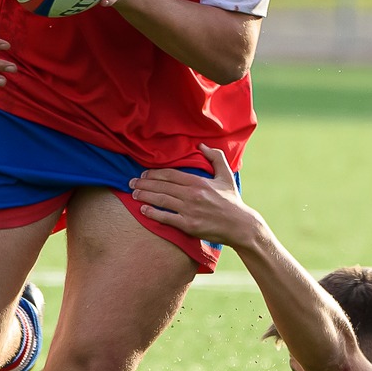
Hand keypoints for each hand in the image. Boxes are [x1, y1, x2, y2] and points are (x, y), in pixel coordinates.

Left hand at [128, 145, 260, 246]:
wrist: (240, 225)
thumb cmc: (232, 200)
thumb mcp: (226, 175)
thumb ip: (215, 157)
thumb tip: (202, 145)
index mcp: (198, 182)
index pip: (170, 175)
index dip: (154, 173)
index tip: (143, 173)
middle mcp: (191, 194)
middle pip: (162, 186)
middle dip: (144, 183)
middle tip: (131, 183)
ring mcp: (189, 210)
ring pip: (161, 200)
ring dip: (145, 196)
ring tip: (134, 194)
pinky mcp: (188, 225)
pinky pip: (166, 217)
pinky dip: (153, 213)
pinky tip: (143, 210)